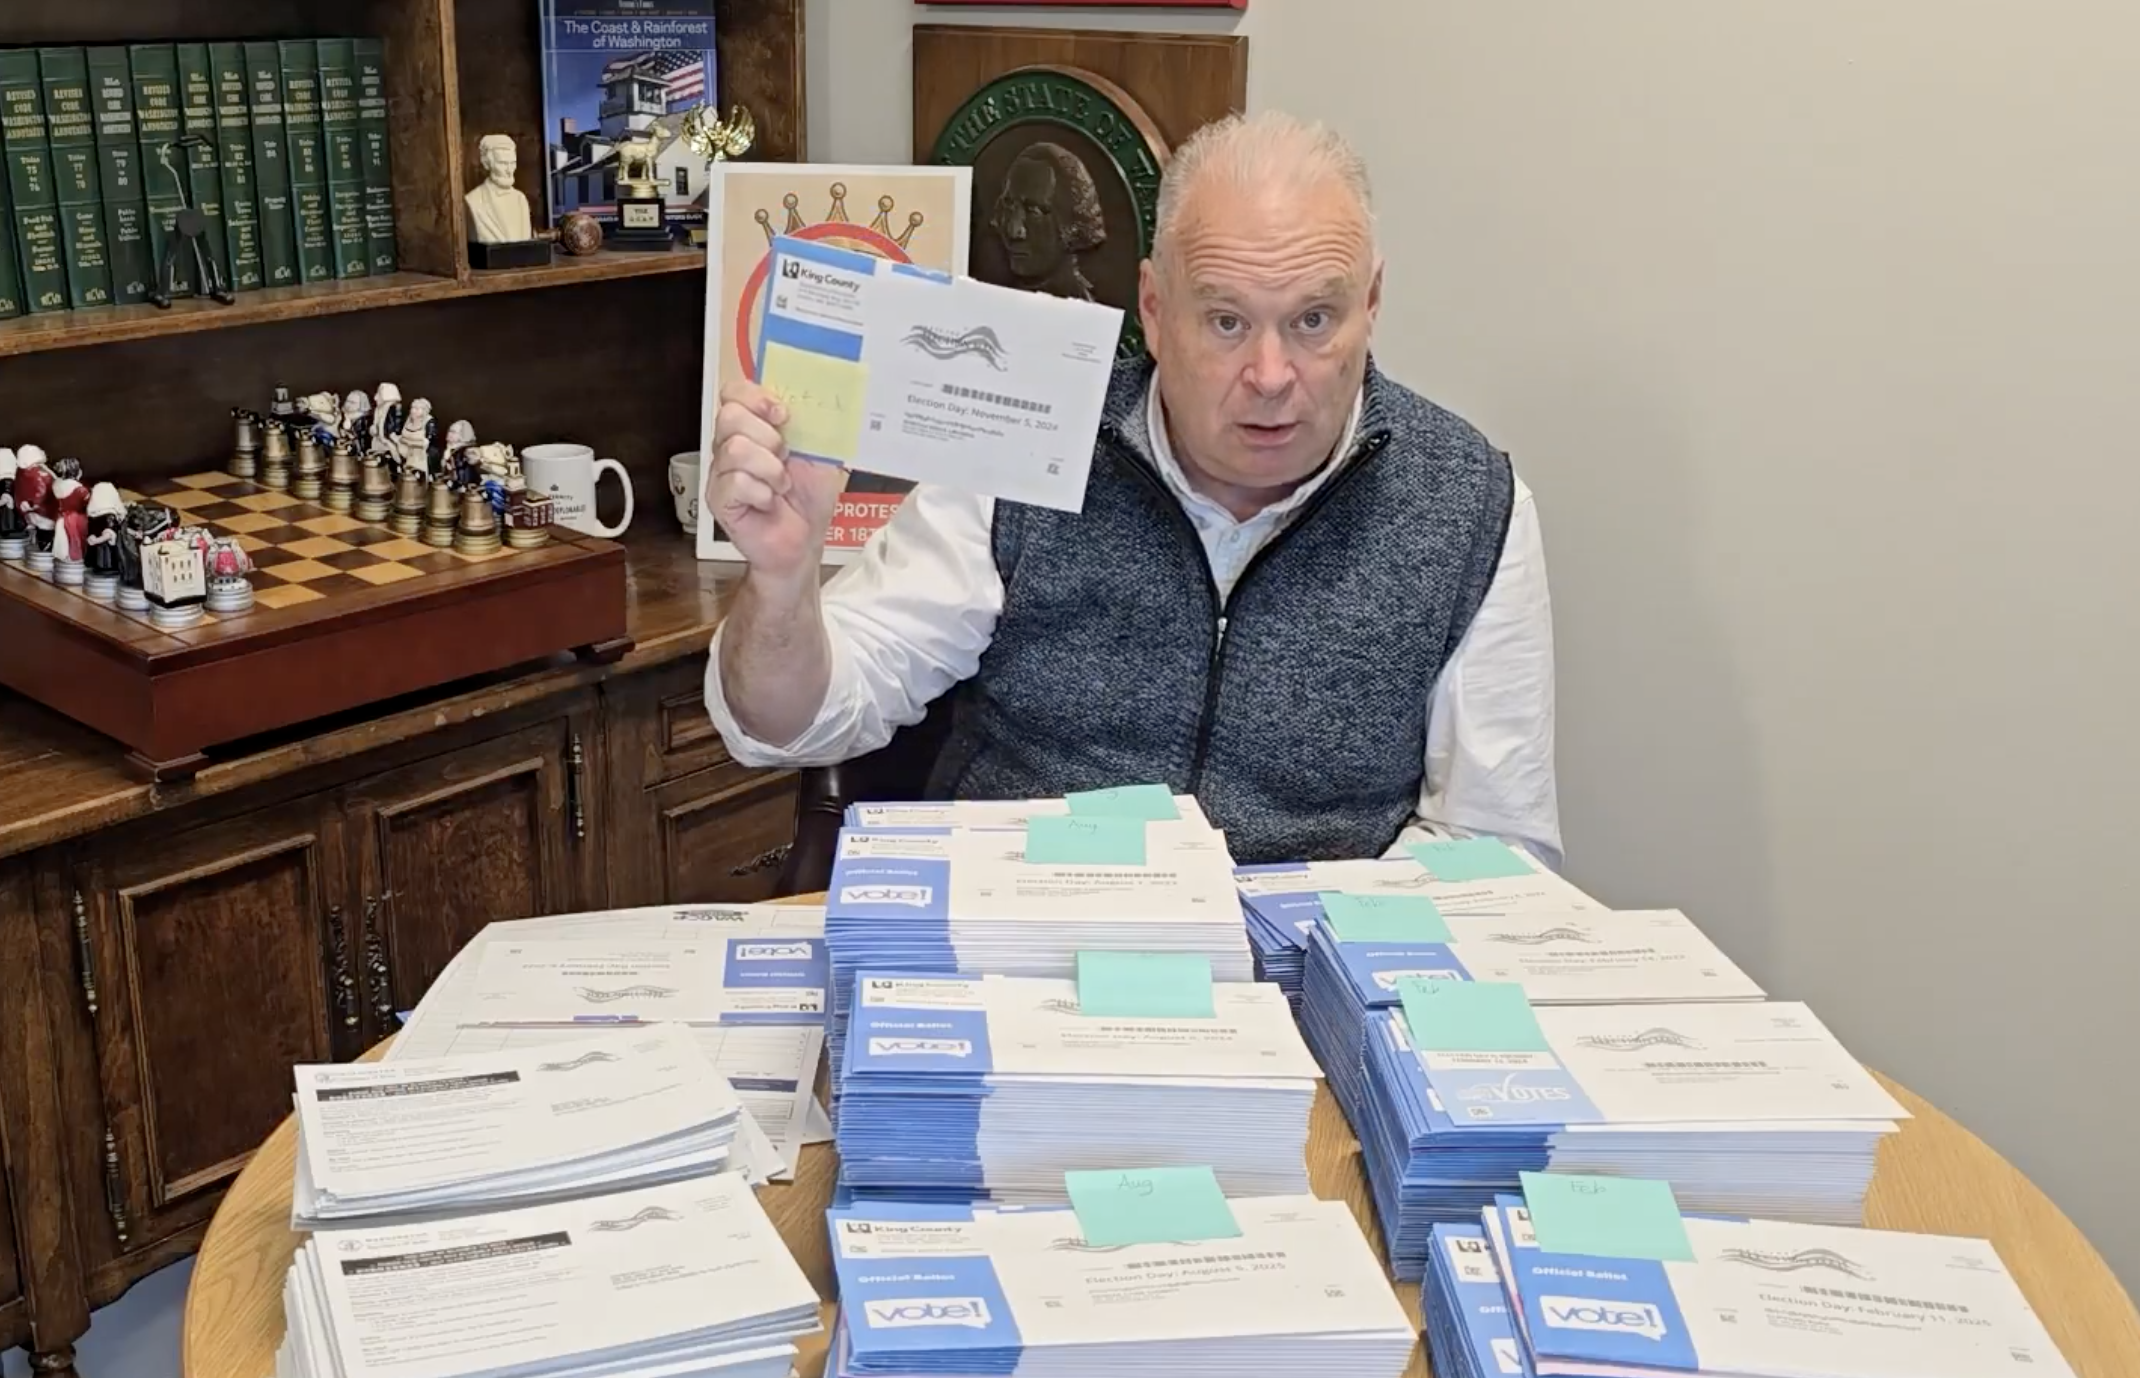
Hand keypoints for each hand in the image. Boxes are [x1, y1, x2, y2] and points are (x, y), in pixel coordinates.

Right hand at [706, 378, 846, 585]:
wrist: (805, 542)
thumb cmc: (808, 499)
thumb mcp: (821, 455)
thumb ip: (815, 426)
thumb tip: (822, 396)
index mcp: (753, 427)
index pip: (734, 393)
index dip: (755, 396)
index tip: (782, 415)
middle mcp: (730, 445)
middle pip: (730, 415)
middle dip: (767, 436)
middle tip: (785, 458)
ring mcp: (721, 472)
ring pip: (734, 449)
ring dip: (770, 469)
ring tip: (781, 486)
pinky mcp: (718, 499)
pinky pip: (735, 482)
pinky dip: (762, 493)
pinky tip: (769, 503)